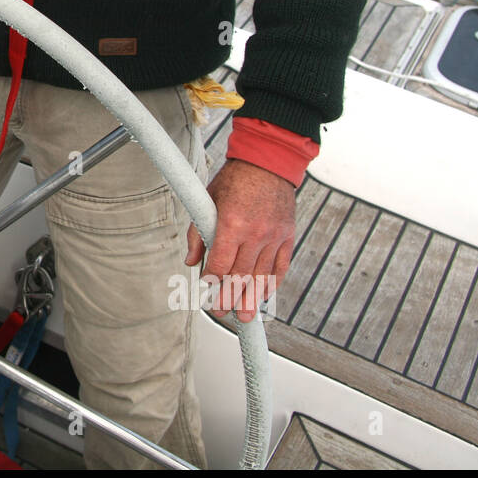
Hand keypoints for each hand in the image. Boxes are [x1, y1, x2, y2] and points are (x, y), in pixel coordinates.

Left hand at [184, 158, 296, 322]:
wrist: (268, 161)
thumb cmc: (235, 178)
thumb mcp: (208, 200)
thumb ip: (197, 233)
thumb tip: (190, 260)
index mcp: (231, 224)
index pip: (220, 263)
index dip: (212, 280)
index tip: (208, 290)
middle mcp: (255, 233)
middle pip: (240, 275)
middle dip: (230, 296)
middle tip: (223, 311)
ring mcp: (274, 236)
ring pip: (262, 276)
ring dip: (251, 298)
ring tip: (244, 316)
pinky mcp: (287, 236)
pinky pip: (280, 266)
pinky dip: (272, 283)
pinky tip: (264, 295)